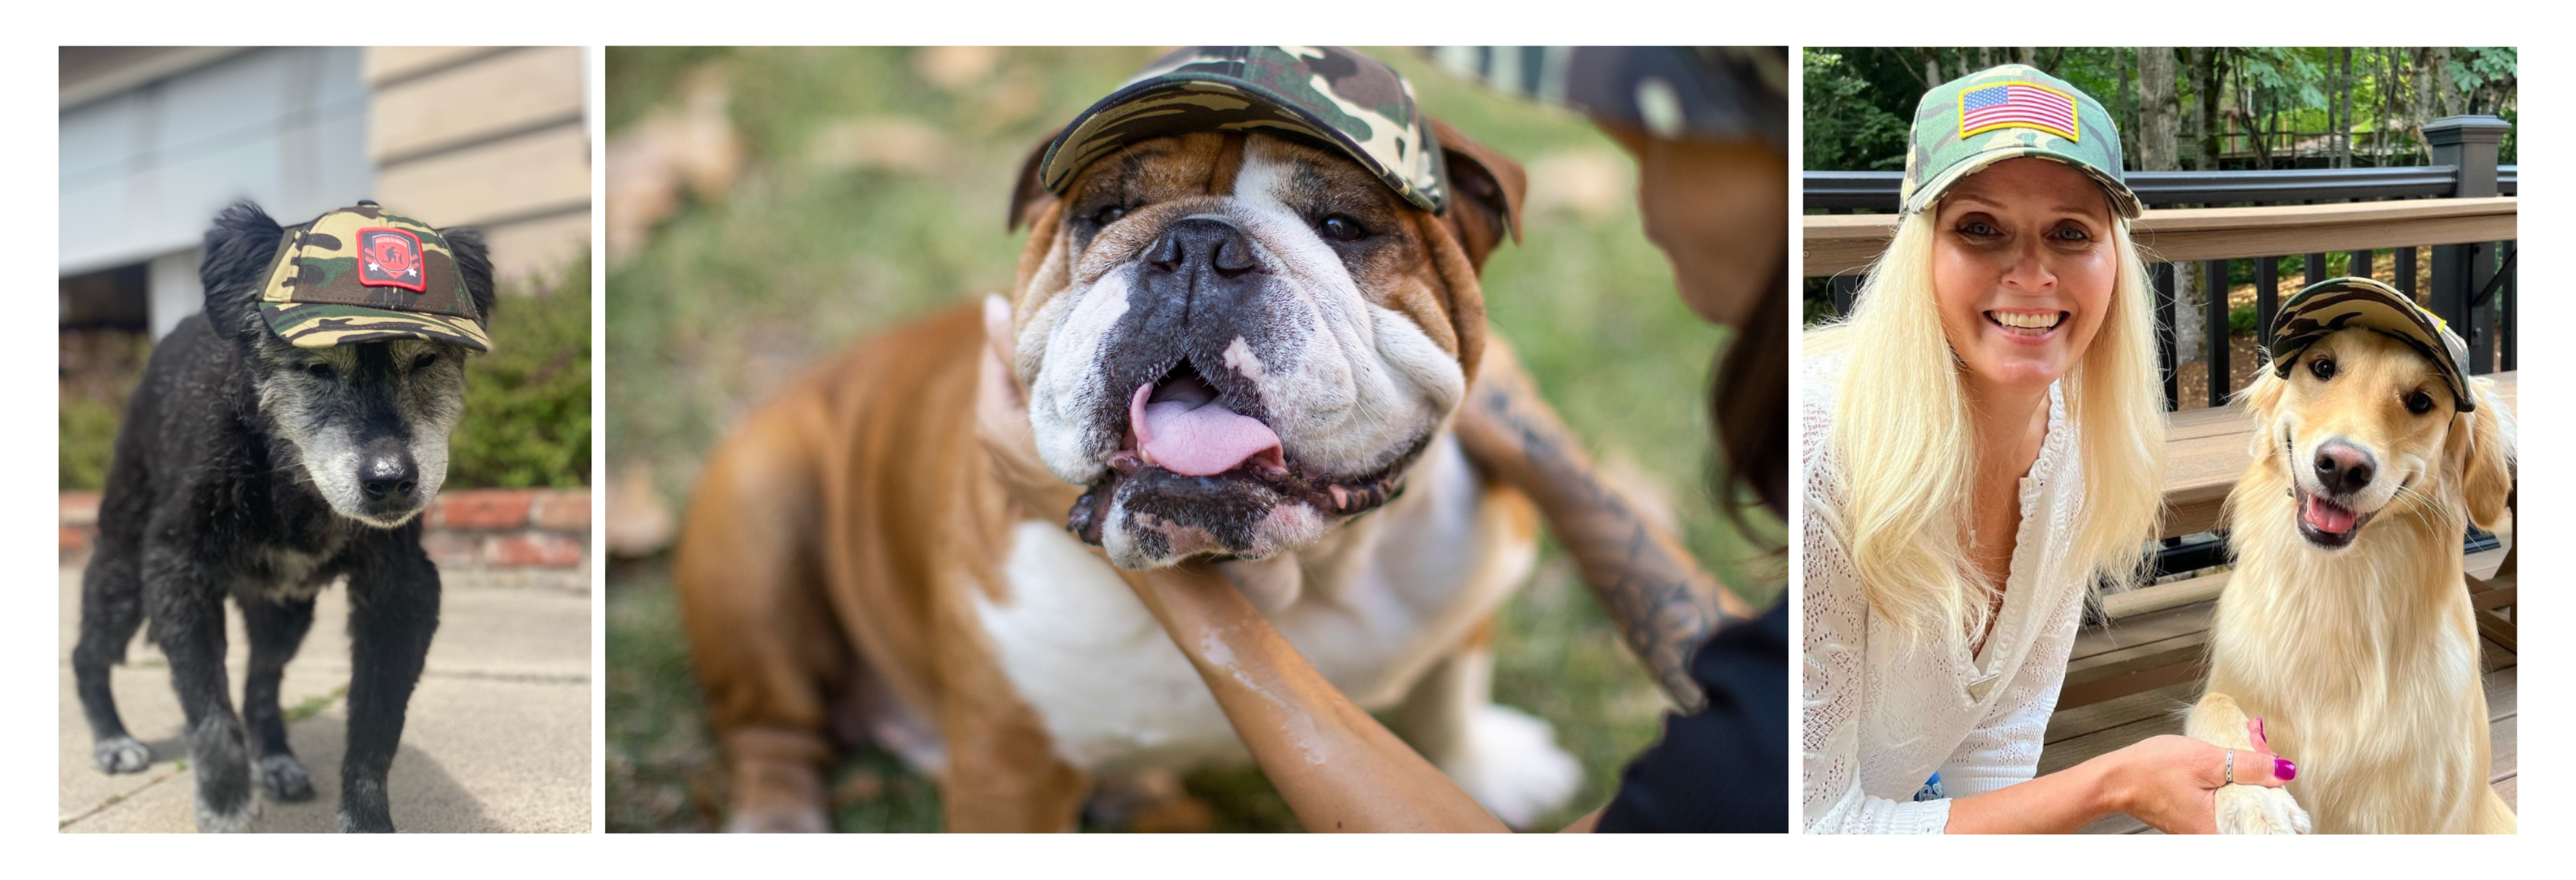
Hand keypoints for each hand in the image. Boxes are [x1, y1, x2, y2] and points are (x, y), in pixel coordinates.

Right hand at [2104, 722, 2295, 833]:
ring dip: (2251, 774)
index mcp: (2221, 829)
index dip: (2278, 789)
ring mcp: (2207, 827)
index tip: (2272, 761)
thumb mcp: (2206, 760)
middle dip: (2266, 774)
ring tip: (2248, 744)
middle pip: (2260, 808)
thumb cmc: (2151, 771)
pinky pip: (2229, 801)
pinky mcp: (2199, 818)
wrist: (2115, 778)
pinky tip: (2232, 759)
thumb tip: (2284, 770)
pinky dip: (2234, 780)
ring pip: (2246, 802)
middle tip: (2256, 741)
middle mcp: (2216, 834)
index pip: (2270, 818)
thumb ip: (2249, 766)